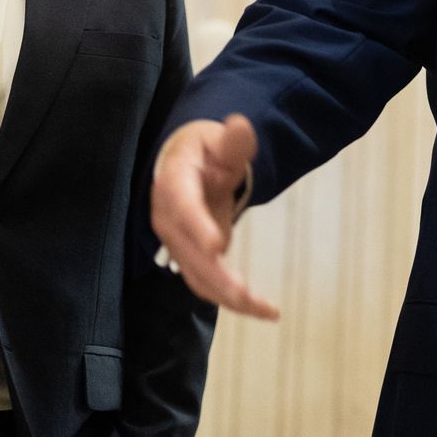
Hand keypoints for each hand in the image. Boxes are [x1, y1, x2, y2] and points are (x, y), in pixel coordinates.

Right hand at [150, 114, 279, 320]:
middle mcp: (169, 218)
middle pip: (189, 253)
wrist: (190, 167)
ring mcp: (177, 244)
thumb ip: (234, 141)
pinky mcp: (191, 260)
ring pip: (198, 277)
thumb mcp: (221, 141)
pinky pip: (208, 285)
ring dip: (229, 297)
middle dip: (217, 277)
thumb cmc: (206, 152)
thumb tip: (240, 125)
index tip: (217, 247)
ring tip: (266, 309)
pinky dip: (235, 302)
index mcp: (173, 183)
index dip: (197, 227)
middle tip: (247, 294)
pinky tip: (267, 311)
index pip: (182, 207)